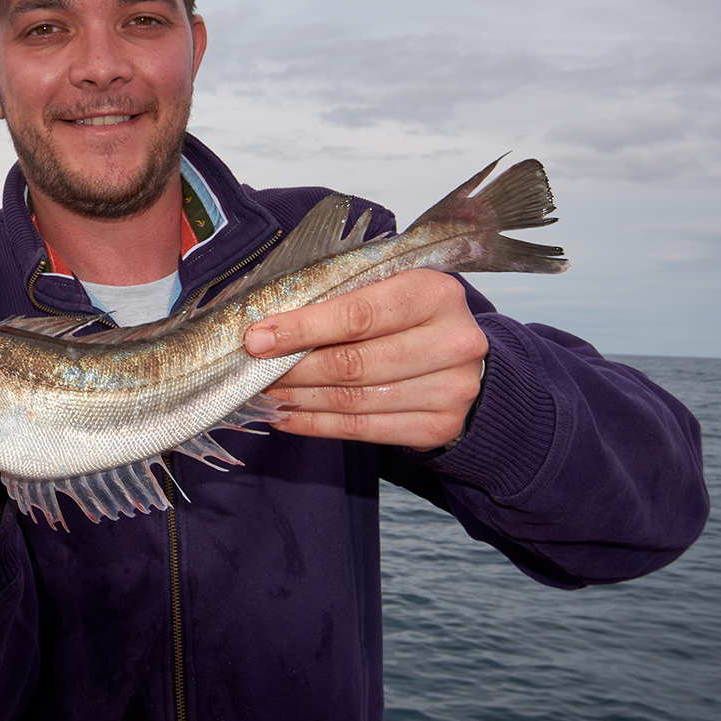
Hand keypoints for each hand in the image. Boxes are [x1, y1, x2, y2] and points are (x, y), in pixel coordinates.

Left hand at [243, 269, 487, 451]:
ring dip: (300, 399)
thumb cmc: (412, 316)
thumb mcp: (387, 290)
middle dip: (294, 369)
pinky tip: (287, 416)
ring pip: (354, 400)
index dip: (302, 329)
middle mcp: (453, 342)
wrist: (465, 359)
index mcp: (435, 294)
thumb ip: (339, 301)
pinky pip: (363, 430)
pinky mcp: (441, 426)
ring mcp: (452, 389)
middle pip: (354, 363)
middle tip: (255, 370)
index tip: (258, 339)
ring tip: (267, 393)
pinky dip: (317, 424)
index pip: (357, 315)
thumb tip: (268, 328)